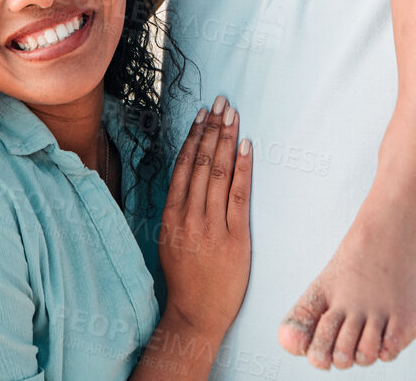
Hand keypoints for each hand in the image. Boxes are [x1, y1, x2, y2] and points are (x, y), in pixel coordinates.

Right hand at [158, 98, 251, 343]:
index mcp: (171, 214)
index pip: (183, 165)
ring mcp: (212, 226)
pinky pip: (239, 195)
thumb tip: (187, 174)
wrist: (196, 314)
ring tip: (232, 115)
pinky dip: (242, 168)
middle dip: (212, 128)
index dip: (193, 136)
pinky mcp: (235, 237)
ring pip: (218, 173)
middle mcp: (189, 216)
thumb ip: (178, 207)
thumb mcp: (170, 238)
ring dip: (226, 140)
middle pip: (201, 162)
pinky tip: (245, 147)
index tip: (202, 114)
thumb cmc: (184, 277)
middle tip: (221, 102)